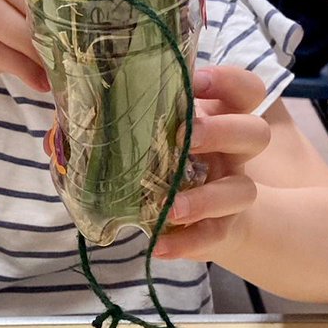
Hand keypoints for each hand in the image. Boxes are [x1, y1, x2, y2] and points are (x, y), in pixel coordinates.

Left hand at [152, 65, 270, 262]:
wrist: (194, 214)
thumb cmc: (168, 158)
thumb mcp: (157, 132)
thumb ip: (134, 120)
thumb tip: (71, 121)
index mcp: (222, 118)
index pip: (248, 91)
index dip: (229, 81)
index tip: (195, 81)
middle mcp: (235, 153)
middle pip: (256, 133)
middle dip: (224, 131)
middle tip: (188, 136)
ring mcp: (233, 190)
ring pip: (243, 190)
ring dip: (207, 198)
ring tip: (170, 207)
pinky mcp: (224, 227)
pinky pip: (213, 235)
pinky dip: (187, 243)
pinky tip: (158, 245)